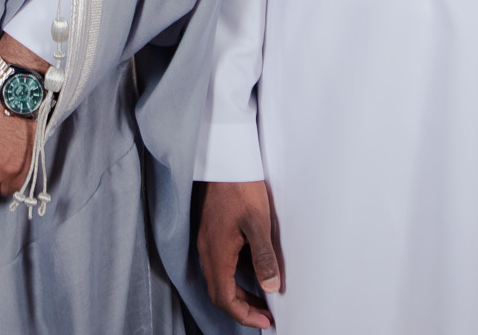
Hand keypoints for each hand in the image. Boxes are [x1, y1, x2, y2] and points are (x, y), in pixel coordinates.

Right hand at [197, 179, 281, 329]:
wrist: (223, 159)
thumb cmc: (240, 187)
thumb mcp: (258, 222)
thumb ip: (263, 256)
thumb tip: (271, 287)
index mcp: (217, 254)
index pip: (225, 299)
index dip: (244, 315)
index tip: (265, 321)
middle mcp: (207, 251)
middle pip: (219, 293)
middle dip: (242, 308)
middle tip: (265, 315)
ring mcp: (207, 242)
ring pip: (218, 280)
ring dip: (237, 294)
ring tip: (261, 297)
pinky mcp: (210, 233)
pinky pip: (218, 265)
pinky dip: (233, 277)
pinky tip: (251, 270)